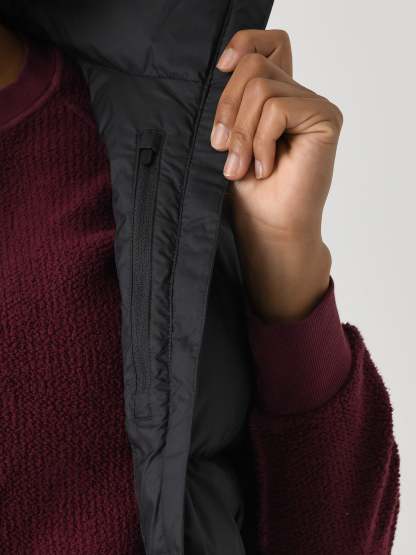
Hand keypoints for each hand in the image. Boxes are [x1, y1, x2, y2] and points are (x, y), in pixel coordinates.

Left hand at [211, 30, 341, 321]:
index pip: (270, 44)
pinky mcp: (325, 118)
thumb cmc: (249, 190)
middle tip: (222, 151)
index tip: (221, 67)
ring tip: (241, 166)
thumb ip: (235, 102)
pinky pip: (277, 109)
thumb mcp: (231, 139)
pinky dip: (260, 141)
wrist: (268, 226)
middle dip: (227, 110)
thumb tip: (226, 66)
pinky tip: (265, 167)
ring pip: (261, 88)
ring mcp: (315, 106)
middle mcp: (299, 96)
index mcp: (277, 98)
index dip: (244, 44)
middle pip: (253, 66)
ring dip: (241, 133)